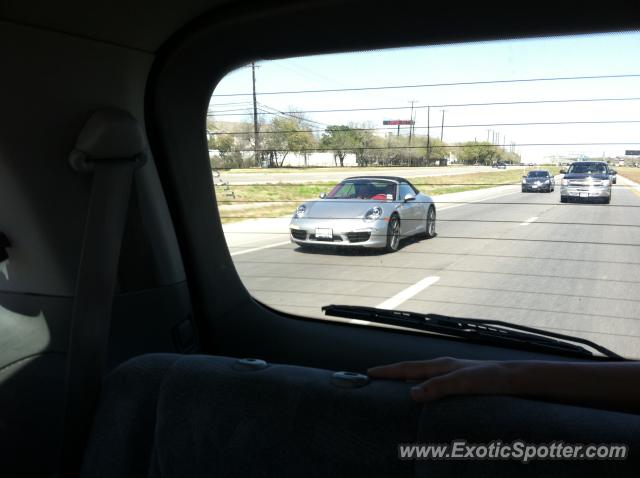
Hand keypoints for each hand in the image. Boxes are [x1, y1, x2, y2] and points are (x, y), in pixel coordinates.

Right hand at [367, 357, 513, 401]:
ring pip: (423, 374)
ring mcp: (453, 372)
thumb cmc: (491, 379)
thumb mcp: (463, 383)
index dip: (388, 371)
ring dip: (407, 378)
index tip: (370, 372)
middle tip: (376, 377)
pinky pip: (434, 382)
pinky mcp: (461, 381)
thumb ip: (438, 387)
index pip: (407, 368)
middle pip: (412, 369)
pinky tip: (427, 393)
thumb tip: (411, 393)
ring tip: (395, 384)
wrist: (516, 379)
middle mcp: (444, 366)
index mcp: (441, 365)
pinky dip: (422, 385)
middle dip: (393, 373)